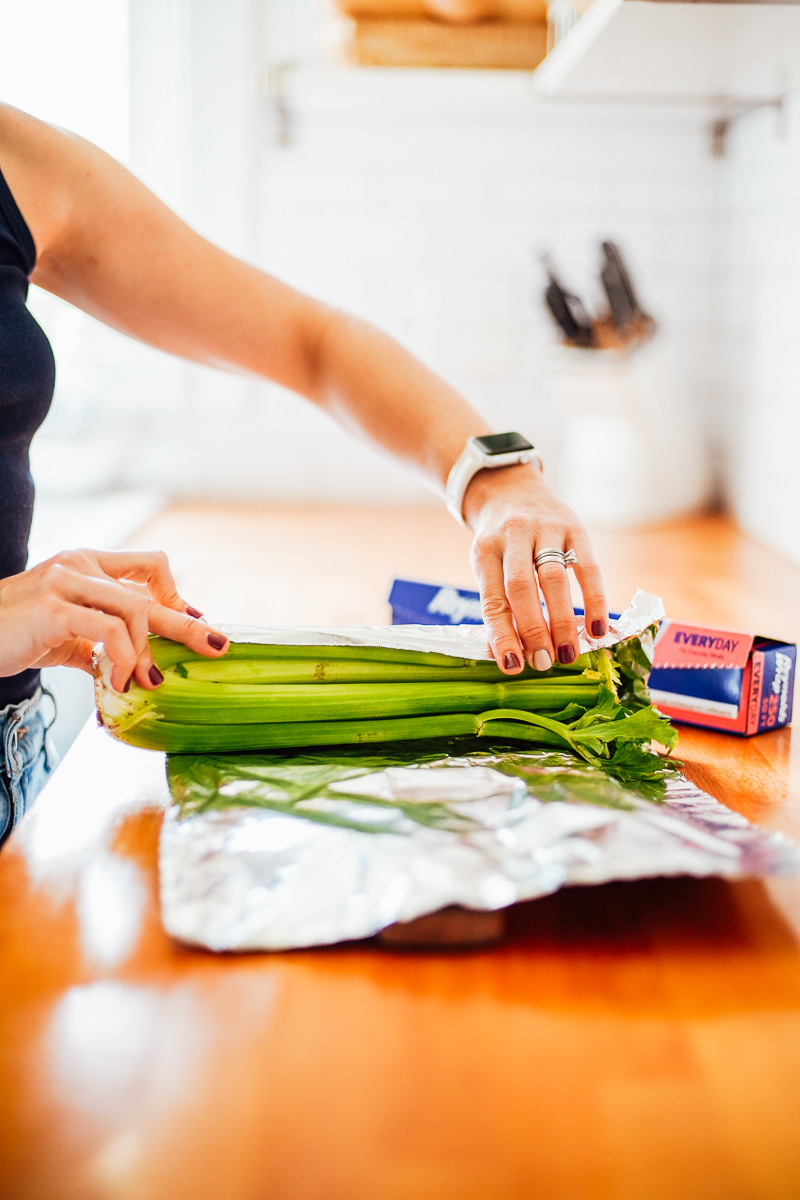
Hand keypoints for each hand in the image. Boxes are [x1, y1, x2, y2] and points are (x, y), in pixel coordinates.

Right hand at [0, 548, 228, 692]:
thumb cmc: (12, 636)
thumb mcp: (64, 636)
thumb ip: (98, 644)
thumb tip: (131, 671)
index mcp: (86, 565)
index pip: (148, 566)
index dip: (174, 593)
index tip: (194, 620)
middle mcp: (80, 566)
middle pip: (150, 591)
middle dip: (188, 623)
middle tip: (218, 646)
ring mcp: (66, 583)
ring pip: (134, 610)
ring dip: (149, 651)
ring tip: (150, 681)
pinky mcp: (54, 609)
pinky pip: (107, 632)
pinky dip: (123, 659)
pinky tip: (121, 682)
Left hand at [464, 464, 606, 674]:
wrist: (511, 491)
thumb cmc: (499, 545)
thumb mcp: (488, 567)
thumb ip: (499, 605)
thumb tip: (513, 657)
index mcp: (485, 551)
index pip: (492, 599)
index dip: (502, 635)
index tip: (513, 666)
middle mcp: (513, 536)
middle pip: (521, 587)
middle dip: (534, 629)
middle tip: (544, 662)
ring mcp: (546, 529)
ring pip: (554, 578)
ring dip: (563, 621)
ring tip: (568, 654)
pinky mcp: (575, 528)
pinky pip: (588, 568)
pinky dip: (594, 601)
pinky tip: (597, 630)